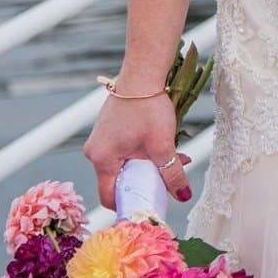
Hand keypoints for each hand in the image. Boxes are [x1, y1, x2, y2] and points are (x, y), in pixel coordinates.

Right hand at [82, 87, 192, 210]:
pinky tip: (162, 143)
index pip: (109, 196)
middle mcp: (94, 151)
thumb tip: (183, 196)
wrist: (142, 73)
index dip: (130, 203)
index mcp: (101, 159)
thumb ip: (172, 174)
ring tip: (173, 155)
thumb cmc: (148, 107)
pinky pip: (123, 150)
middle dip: (146, 180)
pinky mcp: (108, 129)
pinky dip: (142, 152)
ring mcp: (100, 139)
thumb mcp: (163, 145)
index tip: (150, 204)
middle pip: (119, 180)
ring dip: (148, 164)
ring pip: (124, 164)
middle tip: (170, 176)